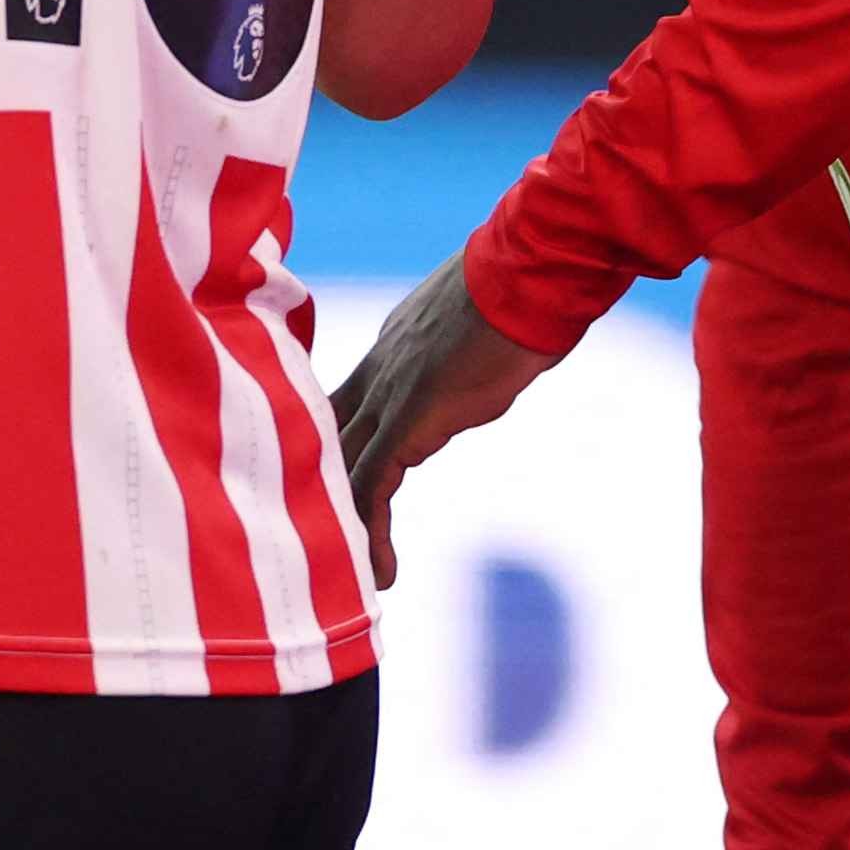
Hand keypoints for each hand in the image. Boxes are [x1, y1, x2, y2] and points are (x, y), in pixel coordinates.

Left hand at [328, 253, 557, 588]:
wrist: (533, 272)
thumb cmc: (530, 283)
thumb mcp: (491, 316)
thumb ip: (477, 343)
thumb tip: (505, 347)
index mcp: (395, 341)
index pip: (344, 399)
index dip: (330, 441)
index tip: (327, 482)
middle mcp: (379, 366)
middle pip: (325, 435)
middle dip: (316, 489)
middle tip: (315, 542)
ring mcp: (388, 390)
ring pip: (338, 466)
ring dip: (340, 524)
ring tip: (347, 577)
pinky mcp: (407, 418)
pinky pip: (371, 486)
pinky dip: (371, 533)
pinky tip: (384, 573)